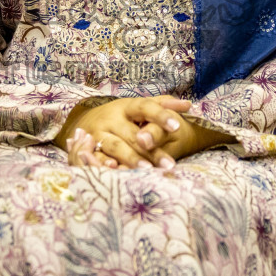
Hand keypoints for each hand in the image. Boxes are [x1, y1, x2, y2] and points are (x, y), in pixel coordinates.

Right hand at [57, 96, 192, 168]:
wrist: (87, 121)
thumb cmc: (122, 116)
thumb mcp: (139, 107)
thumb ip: (163, 105)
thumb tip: (188, 106)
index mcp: (127, 107)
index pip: (145, 107)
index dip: (160, 116)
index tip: (177, 126)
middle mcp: (112, 119)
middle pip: (132, 134)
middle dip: (151, 150)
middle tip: (169, 164)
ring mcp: (98, 134)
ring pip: (115, 146)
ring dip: (131, 158)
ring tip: (148, 169)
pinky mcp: (88, 148)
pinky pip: (96, 158)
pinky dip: (103, 164)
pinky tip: (115, 169)